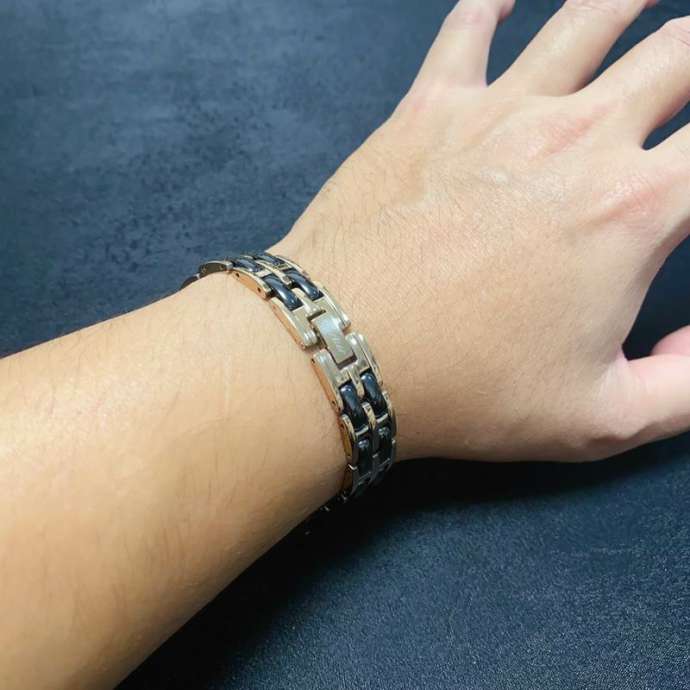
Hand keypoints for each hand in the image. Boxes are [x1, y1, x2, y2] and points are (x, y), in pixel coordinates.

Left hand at [273, 0, 689, 462]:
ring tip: (651, 0)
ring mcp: (498, 111)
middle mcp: (579, 136)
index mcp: (635, 208)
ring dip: (630, 4)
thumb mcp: (600, 419)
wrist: (344, 350)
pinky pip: (469, 29)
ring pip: (587, 20)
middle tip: (688, 70)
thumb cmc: (468, 388)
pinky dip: (494, 4)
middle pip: (674, 58)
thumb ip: (685, 385)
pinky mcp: (427, 108)